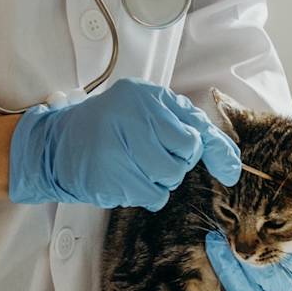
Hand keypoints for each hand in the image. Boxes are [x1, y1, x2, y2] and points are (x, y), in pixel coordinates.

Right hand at [8, 76, 242, 209]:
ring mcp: (119, 144)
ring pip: (169, 177)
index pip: (195, 130)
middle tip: (151, 154)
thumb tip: (232, 165)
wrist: (59, 143)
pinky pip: (152, 196)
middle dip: (176, 162)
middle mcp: (132, 114)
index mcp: (147, 95)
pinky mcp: (109, 173)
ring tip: (137, 165)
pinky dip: (146, 193)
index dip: (213, 151)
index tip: (232, 172)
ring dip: (160, 179)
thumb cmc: (112, 127)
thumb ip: (191, 129)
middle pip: (185, 156)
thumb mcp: (150, 113)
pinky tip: (127, 178)